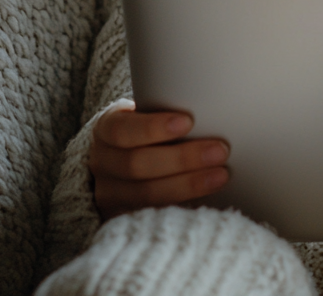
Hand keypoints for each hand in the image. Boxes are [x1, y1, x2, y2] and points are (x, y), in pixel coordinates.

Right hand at [89, 104, 229, 219]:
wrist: (123, 156)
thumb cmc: (147, 127)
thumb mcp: (148, 112)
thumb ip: (168, 108)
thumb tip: (212, 105)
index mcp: (106, 128)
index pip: (123, 130)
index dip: (153, 128)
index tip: (188, 121)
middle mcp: (102, 162)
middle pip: (136, 165)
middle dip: (182, 158)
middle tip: (220, 151)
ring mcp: (109, 193)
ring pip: (145, 195)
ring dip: (187, 185)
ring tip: (220, 175)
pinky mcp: (121, 217)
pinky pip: (150, 216)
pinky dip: (180, 208)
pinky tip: (205, 202)